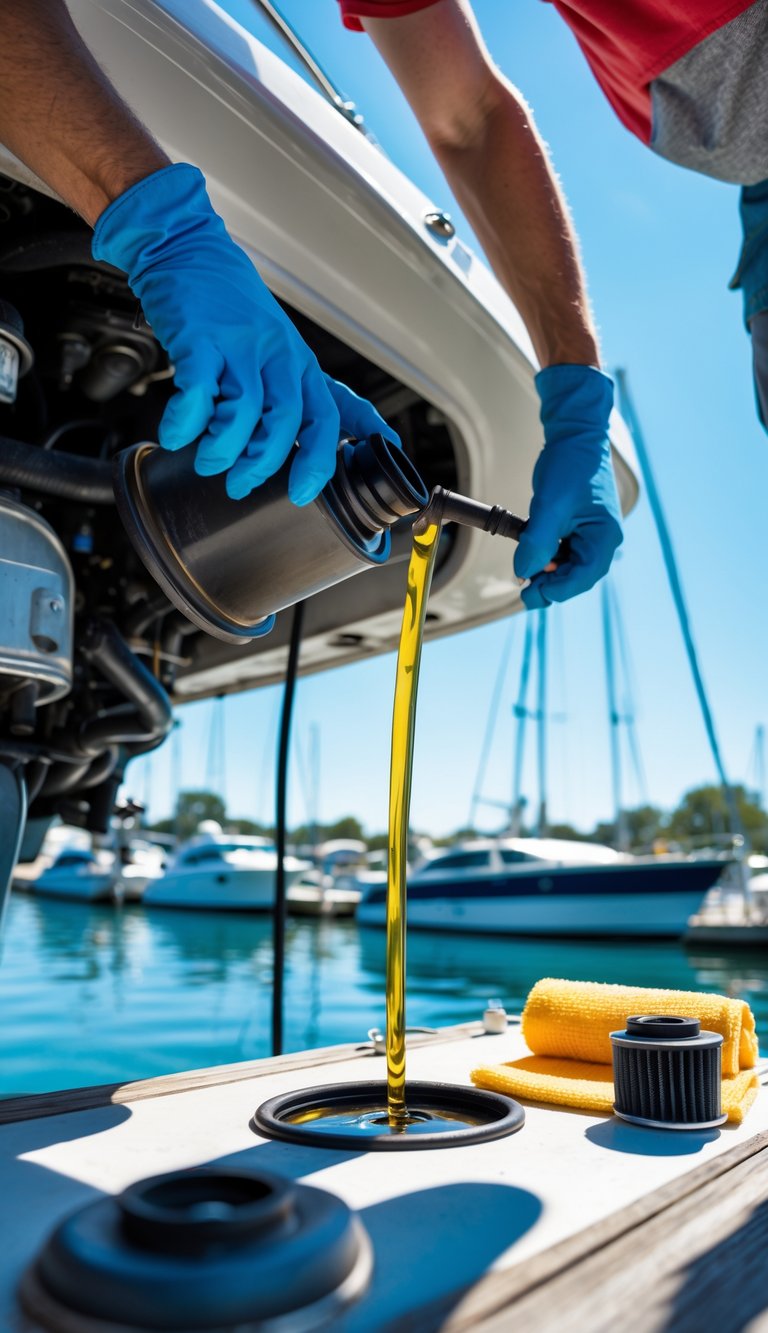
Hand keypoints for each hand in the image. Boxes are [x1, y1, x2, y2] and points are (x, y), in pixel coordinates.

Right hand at [92, 163, 398, 504]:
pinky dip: (186, 423)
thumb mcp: (282, 348)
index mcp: (299, 362)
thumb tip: (362, 435)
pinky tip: (176, 434)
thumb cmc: (232, 305)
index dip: (319, 460)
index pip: (327, 416)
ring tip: (207, 460)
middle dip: (261, 464)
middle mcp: (276, 354)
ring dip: (223, 450)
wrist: (185, 248)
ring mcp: (238, 345)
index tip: (304, 491)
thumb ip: (310, 393)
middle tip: (239, 485)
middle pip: (285, 421)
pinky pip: (197, 393)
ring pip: (244, 412)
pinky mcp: (199, 338)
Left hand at [514, 365, 622, 608]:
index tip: (528, 594)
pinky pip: (563, 552)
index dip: (556, 590)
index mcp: (604, 538)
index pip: (583, 577)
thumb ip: (537, 542)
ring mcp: (591, 535)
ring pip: (568, 567)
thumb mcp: (550, 506)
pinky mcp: (578, 529)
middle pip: (576, 577)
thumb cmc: (569, 466)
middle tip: (521, 588)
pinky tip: (530, 552)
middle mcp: (602, 540)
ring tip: (524, 569)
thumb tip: (523, 573)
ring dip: (546, 572)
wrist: (575, 436)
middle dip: (549, 585)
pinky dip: (546, 557)